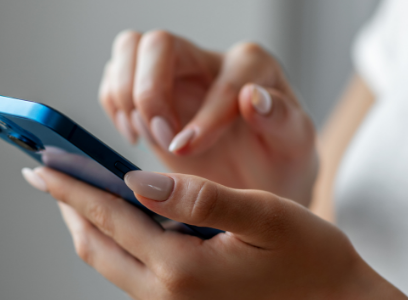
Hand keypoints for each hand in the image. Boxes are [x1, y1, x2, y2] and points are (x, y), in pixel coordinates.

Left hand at [22, 167, 405, 299]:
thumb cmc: (313, 261)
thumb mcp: (267, 217)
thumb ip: (201, 197)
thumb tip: (139, 179)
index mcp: (182, 270)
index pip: (109, 218)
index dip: (71, 188)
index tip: (40, 165)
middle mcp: (166, 295)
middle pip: (95, 247)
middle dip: (68, 207)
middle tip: (46, 173)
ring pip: (108, 262)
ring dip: (88, 225)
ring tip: (76, 190)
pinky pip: (130, 272)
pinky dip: (114, 241)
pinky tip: (119, 217)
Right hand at [100, 30, 315, 204]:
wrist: (253, 182)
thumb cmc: (277, 162)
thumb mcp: (295, 147)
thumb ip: (282, 119)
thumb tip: (252, 97)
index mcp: (252, 67)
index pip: (222, 77)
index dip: (204, 116)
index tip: (189, 151)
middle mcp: (208, 60)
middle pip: (159, 43)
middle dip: (150, 93)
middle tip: (161, 139)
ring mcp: (172, 71)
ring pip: (129, 48)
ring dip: (126, 96)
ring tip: (145, 137)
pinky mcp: (145, 90)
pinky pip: (112, 78)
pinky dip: (114, 107)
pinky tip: (136, 136)